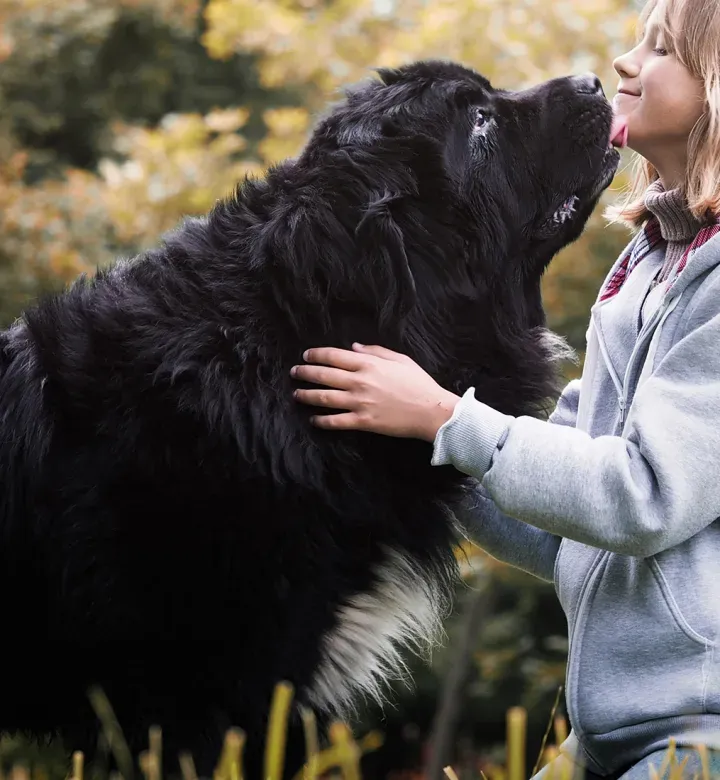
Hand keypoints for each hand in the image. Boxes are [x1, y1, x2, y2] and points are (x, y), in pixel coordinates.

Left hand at [290, 343, 459, 441]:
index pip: (333, 356)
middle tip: (294, 372)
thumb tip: (354, 347)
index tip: (306, 355)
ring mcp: (359, 402)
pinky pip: (336, 421)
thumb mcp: (400, 359)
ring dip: (307, 395)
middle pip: (323, 375)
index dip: (316, 355)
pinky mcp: (363, 422)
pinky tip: (314, 419)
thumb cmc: (419, 383)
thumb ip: (375, 351)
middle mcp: (359, 382)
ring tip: (296, 394)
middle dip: (305, 373)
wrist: (431, 410)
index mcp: (368, 364)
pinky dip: (322, 420)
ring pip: (324, 398)